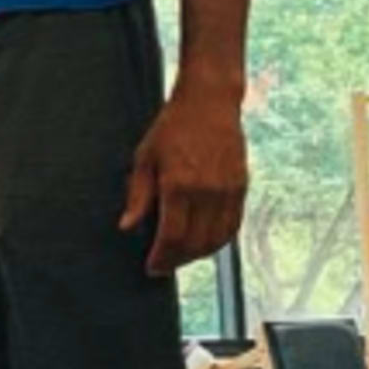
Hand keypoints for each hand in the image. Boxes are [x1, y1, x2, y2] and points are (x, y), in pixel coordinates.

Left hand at [121, 83, 249, 275]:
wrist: (210, 102)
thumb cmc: (173, 127)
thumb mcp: (145, 158)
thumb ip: (138, 195)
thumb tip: (127, 226)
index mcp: (179, 184)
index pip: (172, 236)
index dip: (162, 258)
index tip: (152, 267)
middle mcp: (207, 191)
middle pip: (195, 243)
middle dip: (177, 260)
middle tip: (163, 265)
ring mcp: (228, 190)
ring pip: (217, 239)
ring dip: (198, 254)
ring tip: (181, 256)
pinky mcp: (241, 186)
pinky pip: (233, 225)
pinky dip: (219, 241)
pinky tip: (204, 242)